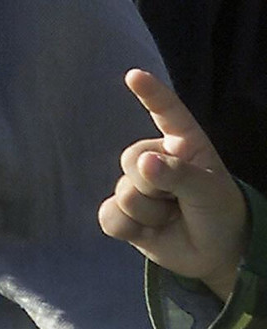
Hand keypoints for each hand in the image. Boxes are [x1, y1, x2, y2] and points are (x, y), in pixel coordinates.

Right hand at [98, 68, 248, 302]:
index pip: (166, 112)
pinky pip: (109, 216)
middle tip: (180, 202)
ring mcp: (135, 186)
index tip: (135, 76)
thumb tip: (143, 163)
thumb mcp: (208, 190)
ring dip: (150, 213)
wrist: (216, 253)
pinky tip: (145, 231)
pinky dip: (127, 226)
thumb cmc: (218, 209)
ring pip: (124, 193)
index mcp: (181, 142)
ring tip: (171, 218)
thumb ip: (179, 174)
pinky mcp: (123, 215)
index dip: (150, 93)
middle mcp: (153, 157)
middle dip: (154, 186)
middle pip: (132, 161)